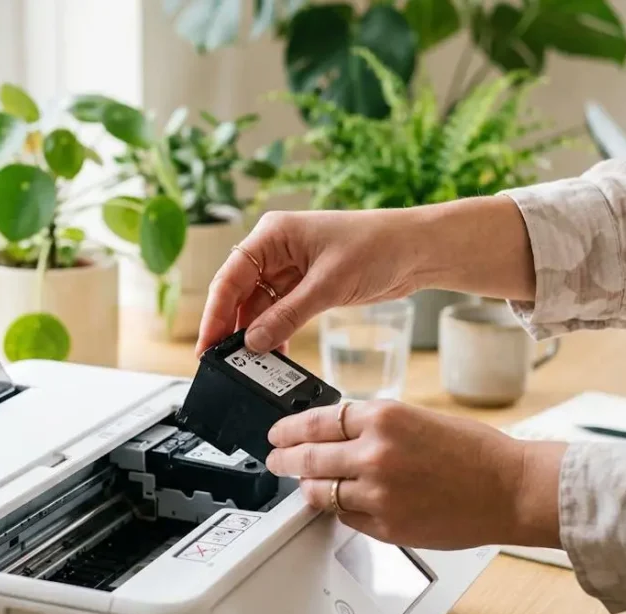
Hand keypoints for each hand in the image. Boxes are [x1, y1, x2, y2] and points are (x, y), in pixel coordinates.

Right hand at [195, 209, 427, 355]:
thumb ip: (288, 314)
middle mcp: (275, 250)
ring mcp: (290, 269)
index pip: (230, 277)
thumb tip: (254, 342)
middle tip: (222, 362)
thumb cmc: (378, 246)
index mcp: (273, 234)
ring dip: (255, 335)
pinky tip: (273, 355)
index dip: (215, 313)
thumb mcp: (329, 284)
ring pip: (259, 308)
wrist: (417, 249)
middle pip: (239, 294)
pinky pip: (280, 314)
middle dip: (232, 328)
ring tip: (249, 366)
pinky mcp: (305, 286)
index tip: (207, 344)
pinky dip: (276, 333)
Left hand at [266, 400, 565, 549]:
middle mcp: (375, 453)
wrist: (510, 489)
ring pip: (321, 491)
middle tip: (276, 459)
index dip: (289, 429)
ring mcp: (377, 493)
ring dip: (308, 487)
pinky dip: (339, 510)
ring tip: (303, 484)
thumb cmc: (474, 453)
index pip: (316, 421)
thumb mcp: (416, 418)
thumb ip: (373, 426)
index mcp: (383, 417)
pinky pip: (346, 517)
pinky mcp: (385, 525)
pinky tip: (341, 504)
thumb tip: (335, 434)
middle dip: (284, 459)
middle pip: (308, 457)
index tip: (278, 433)